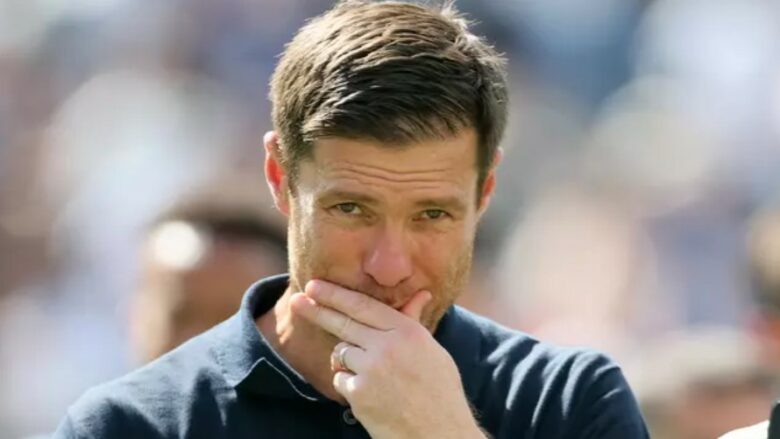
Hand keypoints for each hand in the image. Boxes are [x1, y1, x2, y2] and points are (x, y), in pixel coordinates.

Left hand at [290, 280, 484, 438]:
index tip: (314, 286)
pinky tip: (373, 396)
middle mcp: (387, 346)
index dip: (336, 295)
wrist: (440, 433)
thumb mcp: (433, 351)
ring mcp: (371, 370)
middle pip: (343, 323)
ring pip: (341, 353)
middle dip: (317, 310)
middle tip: (297, 301)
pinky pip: (341, 380)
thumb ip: (415, 323)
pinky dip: (350, 385)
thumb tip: (422, 294)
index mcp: (408, 332)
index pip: (364, 306)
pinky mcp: (358, 394)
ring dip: (348, 360)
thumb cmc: (440, 392)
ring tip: (377, 377)